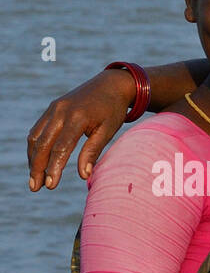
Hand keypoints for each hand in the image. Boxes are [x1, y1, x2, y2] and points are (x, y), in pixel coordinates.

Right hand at [27, 68, 133, 189]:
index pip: (61, 148)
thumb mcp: (108, 130)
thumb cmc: (113, 110)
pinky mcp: (51, 109)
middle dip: (37, 167)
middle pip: (43, 144)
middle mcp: (60, 111)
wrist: (110, 84)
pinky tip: (37, 161)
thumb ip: (93, 151)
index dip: (54, 168)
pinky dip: (35, 147)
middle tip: (36, 188)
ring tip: (35, 179)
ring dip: (33, 159)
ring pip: (36, 137)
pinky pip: (38, 130)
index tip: (51, 186)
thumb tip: (83, 175)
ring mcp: (53, 108)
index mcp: (77, 118)